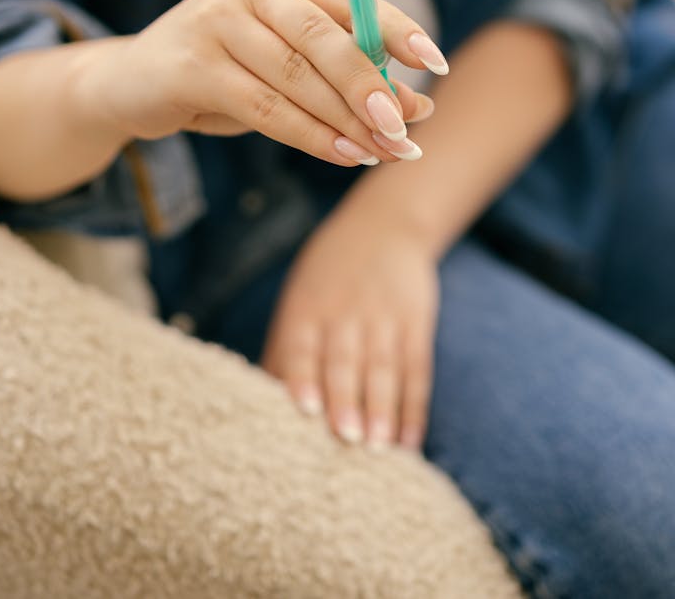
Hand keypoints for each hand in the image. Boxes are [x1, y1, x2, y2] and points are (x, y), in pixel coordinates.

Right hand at [83, 0, 446, 165]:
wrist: (134, 82)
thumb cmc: (228, 68)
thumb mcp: (289, 61)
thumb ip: (344, 72)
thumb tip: (418, 107)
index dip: (398, 30)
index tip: (436, 64)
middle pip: (325, 37)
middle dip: (372, 84)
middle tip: (406, 124)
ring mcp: (217, 19)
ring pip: (298, 77)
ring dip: (346, 120)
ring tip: (382, 151)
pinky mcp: (193, 64)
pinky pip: (266, 106)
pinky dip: (310, 134)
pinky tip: (342, 153)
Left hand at [262, 210, 438, 450]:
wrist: (385, 226)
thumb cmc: (327, 278)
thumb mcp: (299, 299)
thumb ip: (283, 351)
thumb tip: (258, 408)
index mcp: (308, 308)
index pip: (303, 345)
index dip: (303, 375)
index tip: (304, 409)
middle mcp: (345, 311)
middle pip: (346, 359)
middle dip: (347, 399)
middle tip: (347, 438)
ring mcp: (384, 316)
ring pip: (384, 366)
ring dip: (383, 408)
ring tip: (382, 447)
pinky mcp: (416, 323)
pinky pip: (417, 368)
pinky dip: (414, 407)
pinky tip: (411, 440)